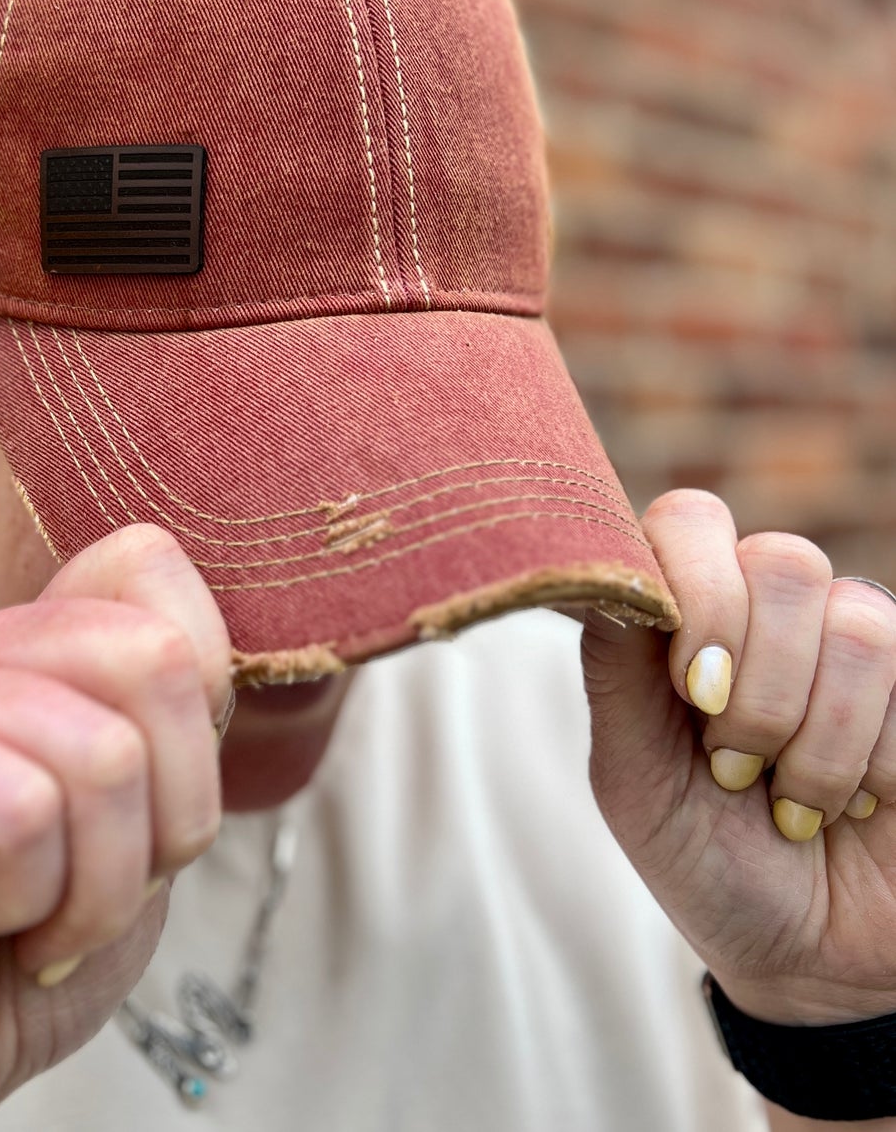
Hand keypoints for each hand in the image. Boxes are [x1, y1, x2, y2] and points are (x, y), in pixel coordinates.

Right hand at [0, 524, 231, 1131]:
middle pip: (151, 659)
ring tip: (20, 918)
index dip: (191, 721)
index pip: (151, 569)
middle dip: (161, 818)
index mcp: (23, 638)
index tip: (137, 817)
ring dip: (92, 886)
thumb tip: (177, 605)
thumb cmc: (28, 947)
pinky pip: (20, 809)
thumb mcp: (147, 819)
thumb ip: (168, 704)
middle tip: (83, 885)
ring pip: (100, 754)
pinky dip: (23, 900)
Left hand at [581, 488, 895, 1026]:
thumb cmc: (701, 857)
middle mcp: (770, 610)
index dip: (697, 589)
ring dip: (814, 737)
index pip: (689, 521)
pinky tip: (852, 805)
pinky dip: (868, 764)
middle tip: (734, 763)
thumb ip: (615, 668)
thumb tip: (613, 572)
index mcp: (685, 614)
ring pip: (855, 621)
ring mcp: (856, 643)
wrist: (805, 961)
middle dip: (758, 684)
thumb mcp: (631, 775)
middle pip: (781, 561)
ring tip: (788, 797)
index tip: (692, 688)